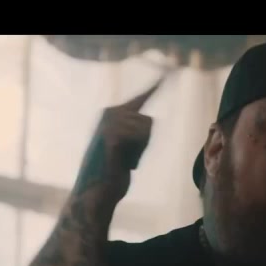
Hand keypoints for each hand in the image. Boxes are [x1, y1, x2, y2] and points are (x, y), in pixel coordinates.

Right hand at [73, 76, 164, 201]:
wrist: (97, 192)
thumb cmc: (113, 172)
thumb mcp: (126, 147)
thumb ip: (134, 131)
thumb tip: (148, 121)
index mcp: (112, 114)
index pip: (140, 98)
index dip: (155, 87)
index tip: (168, 73)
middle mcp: (109, 113)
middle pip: (149, 122)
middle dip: (144, 143)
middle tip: (126, 156)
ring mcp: (108, 123)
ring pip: (146, 131)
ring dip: (140, 151)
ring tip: (123, 159)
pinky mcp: (111, 135)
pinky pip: (140, 138)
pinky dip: (136, 156)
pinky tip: (122, 163)